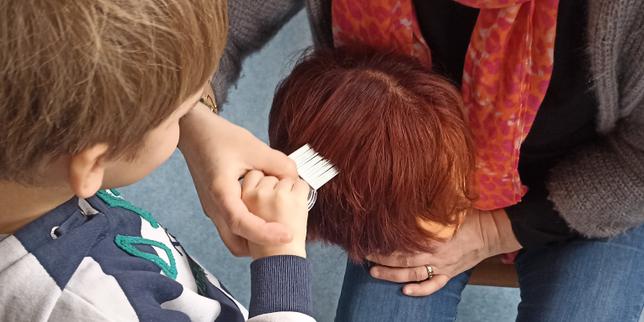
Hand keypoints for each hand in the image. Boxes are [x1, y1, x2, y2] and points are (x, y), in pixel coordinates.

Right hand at [178, 104, 298, 255]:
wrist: (192, 131)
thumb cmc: (218, 137)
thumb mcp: (253, 147)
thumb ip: (278, 164)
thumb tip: (295, 179)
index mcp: (221, 192)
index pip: (242, 224)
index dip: (266, 233)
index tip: (287, 234)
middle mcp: (213, 206)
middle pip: (236, 244)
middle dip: (260, 245)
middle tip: (283, 235)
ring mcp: (213, 208)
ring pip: (234, 237)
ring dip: (254, 237)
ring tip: (277, 225)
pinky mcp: (215, 205)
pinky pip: (233, 226)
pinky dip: (249, 227)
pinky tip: (265, 213)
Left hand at [367, 209, 520, 296]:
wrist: (491, 232)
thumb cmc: (469, 217)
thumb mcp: (446, 208)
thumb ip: (426, 210)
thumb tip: (405, 202)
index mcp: (434, 236)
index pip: (403, 242)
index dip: (385, 243)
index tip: (370, 239)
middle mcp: (436, 254)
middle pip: (403, 260)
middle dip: (382, 260)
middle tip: (365, 257)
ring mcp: (442, 266)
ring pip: (413, 275)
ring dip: (392, 275)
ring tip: (375, 273)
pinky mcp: (449, 274)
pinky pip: (433, 286)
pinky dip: (420, 291)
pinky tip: (405, 292)